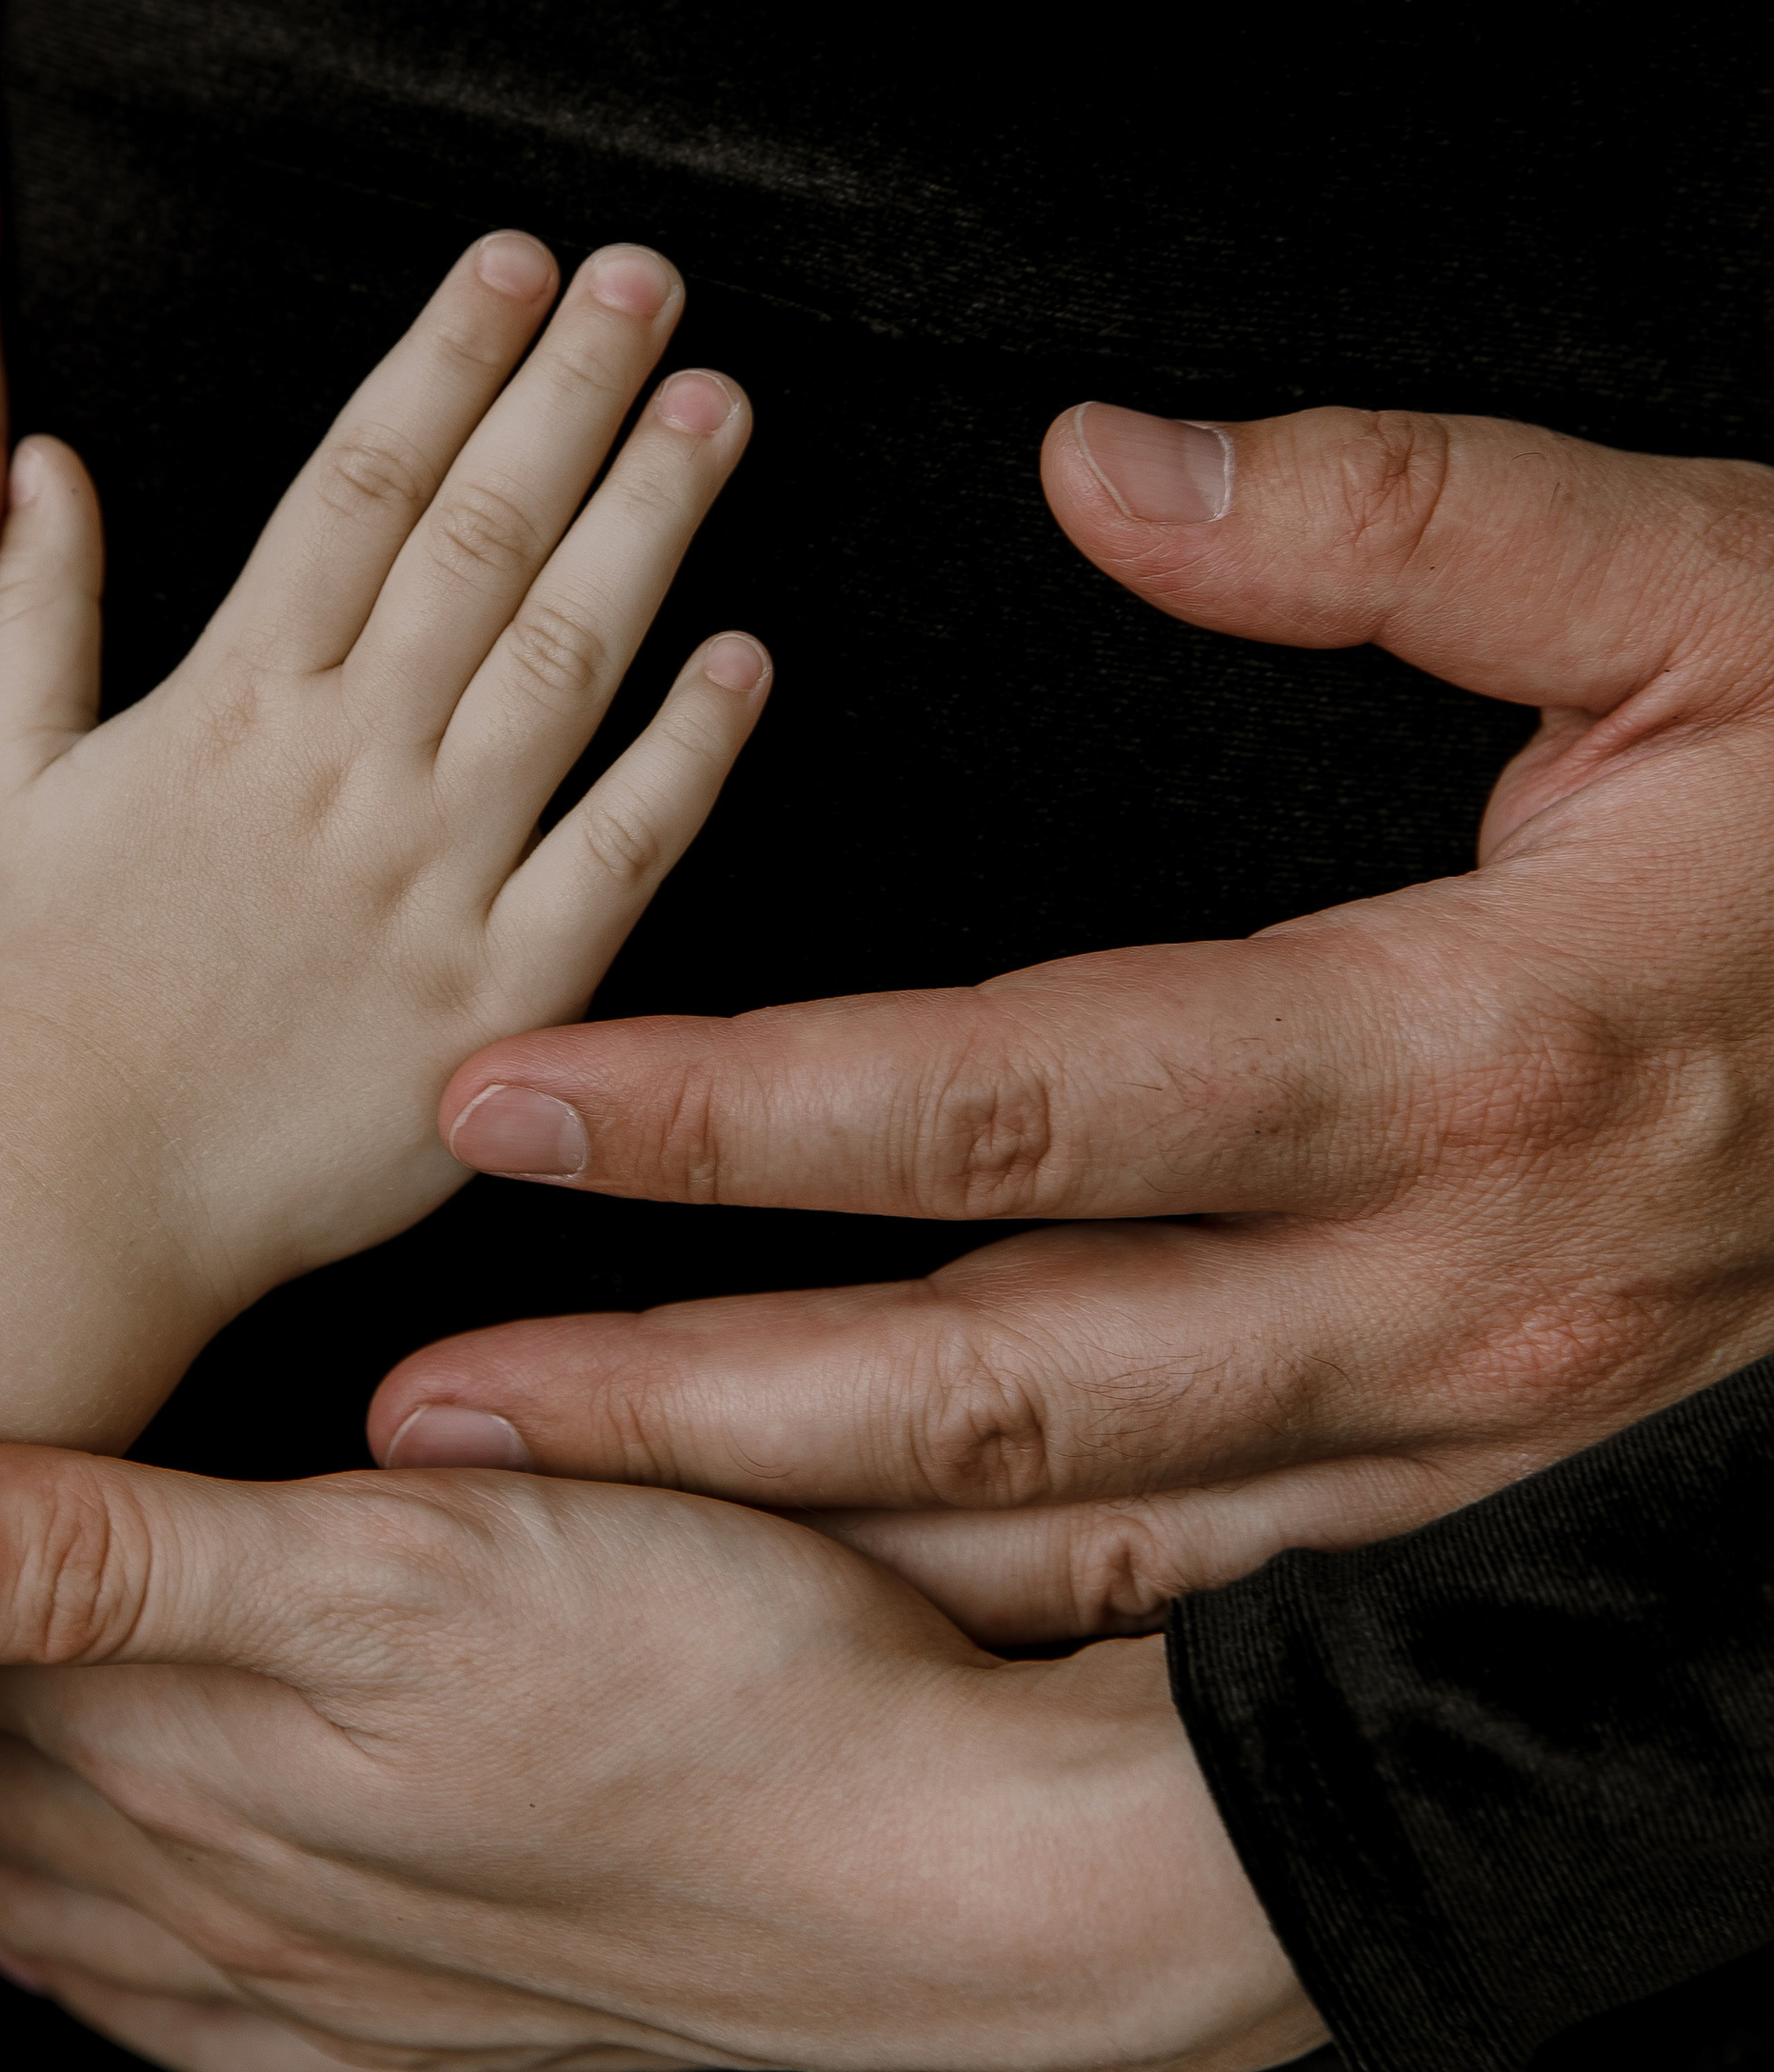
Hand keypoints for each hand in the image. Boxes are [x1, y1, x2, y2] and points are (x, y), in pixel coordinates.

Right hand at [0, 231, 763, 1316]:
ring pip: (558, 662)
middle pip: (477, 536)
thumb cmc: (38, 1000)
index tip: (515, 263)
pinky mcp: (501, 996)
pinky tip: (746, 658)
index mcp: (229, 703)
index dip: (444, 358)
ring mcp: (428, 878)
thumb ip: (37, 611)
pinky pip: (615, 854)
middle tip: (651, 279)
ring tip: (715, 406)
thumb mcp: (2, 784)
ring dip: (646, 522)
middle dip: (568, 391)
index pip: (357, 484)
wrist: (68, 1201)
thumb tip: (46, 458)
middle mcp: (341, 768)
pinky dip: (685, 755)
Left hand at [0, 1443, 1314, 2071]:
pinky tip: (101, 1964)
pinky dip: (122, 1981)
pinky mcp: (456, 2008)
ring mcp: (351, 1967)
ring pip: (81, 1907)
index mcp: (203, 1752)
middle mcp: (246, 1882)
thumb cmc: (704, 1682)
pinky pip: (220, 2019)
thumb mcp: (385, 1564)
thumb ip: (101, 1556)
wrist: (940, 1871)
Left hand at [377, 403, 1773, 1641]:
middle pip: (1004, 1379)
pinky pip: (1201, 1591)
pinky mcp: (1485, 1485)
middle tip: (425, 1414)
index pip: (1025, 1096)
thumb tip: (1103, 469)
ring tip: (549, 1510)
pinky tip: (822, 1586)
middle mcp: (1451, 1290)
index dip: (745, 1109)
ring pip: (1083, 1535)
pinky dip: (990, 1602)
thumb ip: (1395, 519)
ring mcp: (1471, 1430)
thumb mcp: (1698, 593)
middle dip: (691, 1405)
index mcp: (1469, 1053)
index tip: (512, 1099)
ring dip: (799, 1531)